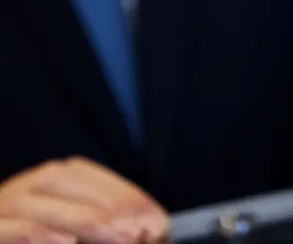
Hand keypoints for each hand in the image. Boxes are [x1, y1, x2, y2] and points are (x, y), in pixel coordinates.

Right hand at [0, 157, 168, 243]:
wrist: (10, 239)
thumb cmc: (47, 234)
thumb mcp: (82, 225)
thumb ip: (111, 224)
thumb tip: (152, 229)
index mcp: (48, 179)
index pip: (88, 175)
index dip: (126, 195)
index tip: (159, 220)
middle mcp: (23, 186)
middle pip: (62, 179)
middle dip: (108, 204)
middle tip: (141, 230)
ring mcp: (1, 207)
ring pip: (33, 203)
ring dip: (81, 218)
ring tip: (120, 236)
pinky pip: (4, 227)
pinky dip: (33, 234)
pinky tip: (65, 242)